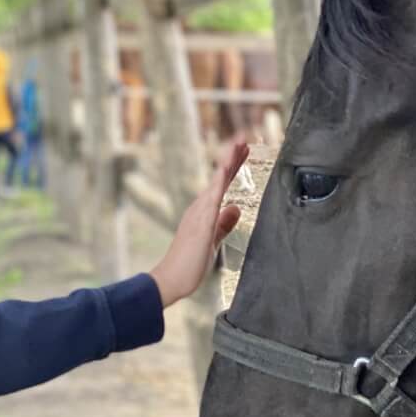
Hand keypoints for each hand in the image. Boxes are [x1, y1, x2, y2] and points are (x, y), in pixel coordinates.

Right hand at [149, 137, 248, 308]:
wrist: (171, 279)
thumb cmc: (190, 264)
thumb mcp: (213, 240)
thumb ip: (224, 224)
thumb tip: (236, 208)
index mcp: (204, 212)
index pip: (222, 184)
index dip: (233, 167)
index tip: (243, 150)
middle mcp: (200, 207)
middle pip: (220, 177)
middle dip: (232, 157)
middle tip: (244, 137)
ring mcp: (199, 213)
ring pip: (216, 181)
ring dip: (227, 162)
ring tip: (238, 143)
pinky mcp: (200, 223)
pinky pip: (211, 198)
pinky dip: (218, 182)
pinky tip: (225, 169)